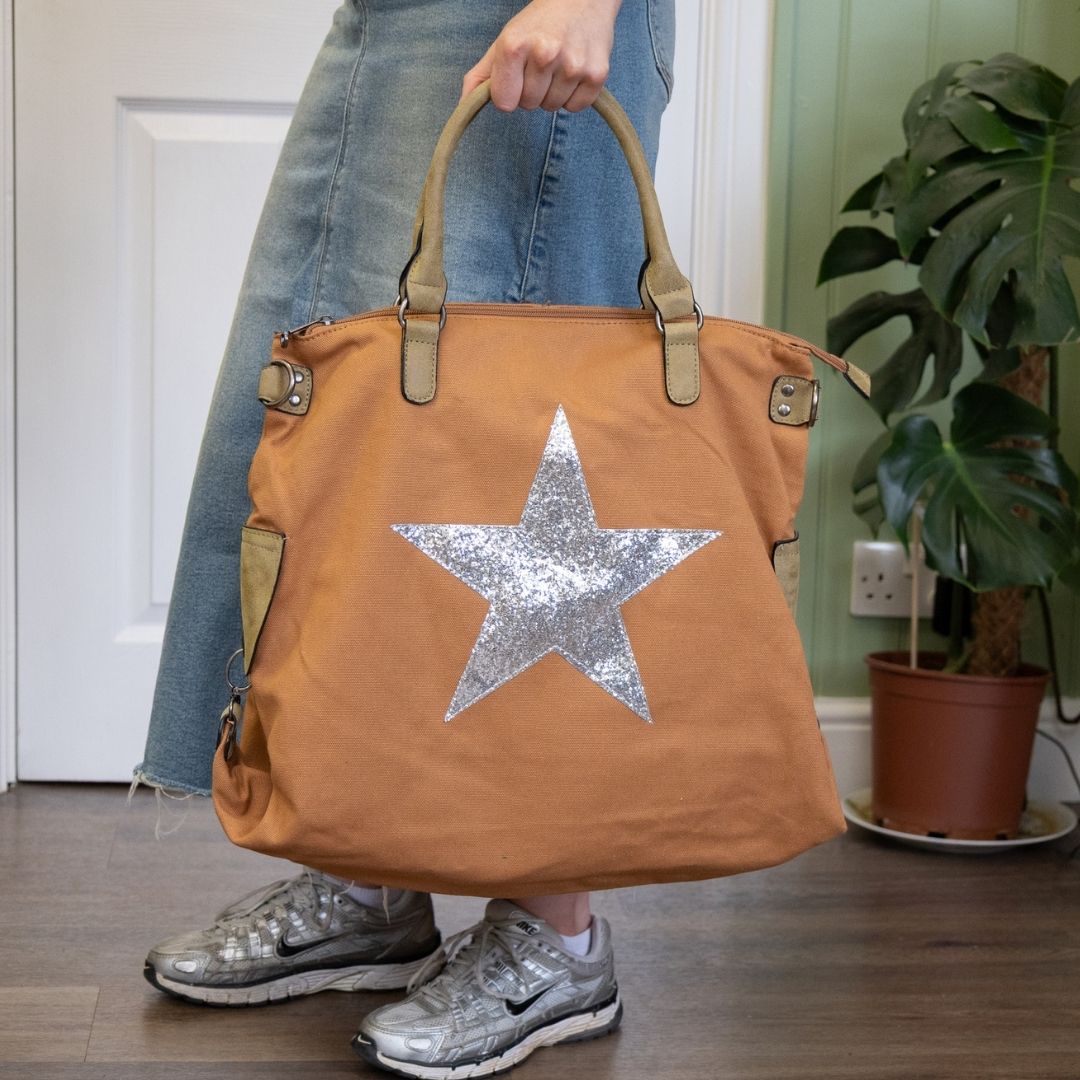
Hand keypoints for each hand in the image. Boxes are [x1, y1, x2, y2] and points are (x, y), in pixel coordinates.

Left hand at [461, 0, 621, 112]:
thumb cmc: (537, 24)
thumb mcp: (503, 42)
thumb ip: (481, 75)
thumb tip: (463, 104)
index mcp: (515, 45)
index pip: (504, 103)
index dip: (509, 93)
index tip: (517, 76)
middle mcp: (544, 53)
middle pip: (529, 105)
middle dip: (532, 92)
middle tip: (540, 67)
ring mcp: (573, 65)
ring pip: (552, 107)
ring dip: (553, 93)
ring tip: (558, 67)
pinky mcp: (597, 74)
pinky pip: (576, 107)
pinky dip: (574, 96)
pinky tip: (573, 72)